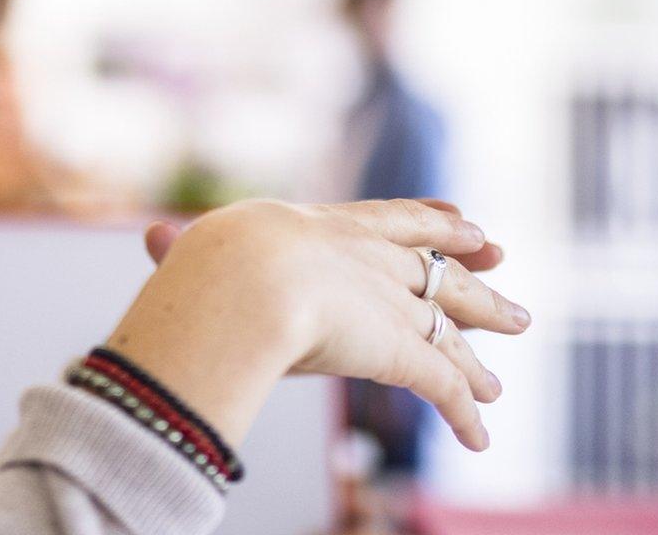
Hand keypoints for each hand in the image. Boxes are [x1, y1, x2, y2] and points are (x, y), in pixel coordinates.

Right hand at [105, 198, 528, 451]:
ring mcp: (393, 305)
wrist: (246, 276)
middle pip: (439, 268)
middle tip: (506, 270)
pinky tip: (480, 437)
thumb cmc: (209, 263)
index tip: (464, 221)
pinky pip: (445, 387)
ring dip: (479, 356)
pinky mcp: (404, 351)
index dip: (431, 222)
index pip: (393, 220)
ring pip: (452, 329)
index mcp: (330, 228)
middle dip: (475, 276)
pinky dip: (466, 414)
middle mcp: (374, 261)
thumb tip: (150, 236)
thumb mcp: (197, 253)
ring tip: (499, 381)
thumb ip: (180, 251)